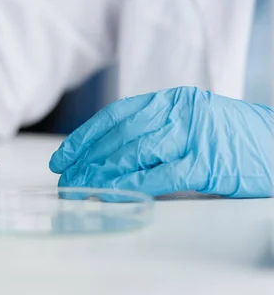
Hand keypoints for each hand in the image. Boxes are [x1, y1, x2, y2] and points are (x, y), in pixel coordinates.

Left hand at [49, 87, 273, 197]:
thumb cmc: (232, 138)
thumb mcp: (190, 123)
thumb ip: (153, 132)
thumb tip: (107, 158)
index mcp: (172, 100)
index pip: (115, 116)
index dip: (84, 137)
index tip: (63, 156)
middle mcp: (180, 112)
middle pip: (119, 136)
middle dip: (87, 159)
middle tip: (66, 178)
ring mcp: (194, 136)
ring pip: (134, 154)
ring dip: (101, 174)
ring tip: (79, 188)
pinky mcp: (207, 164)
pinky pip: (158, 176)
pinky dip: (129, 186)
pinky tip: (109, 195)